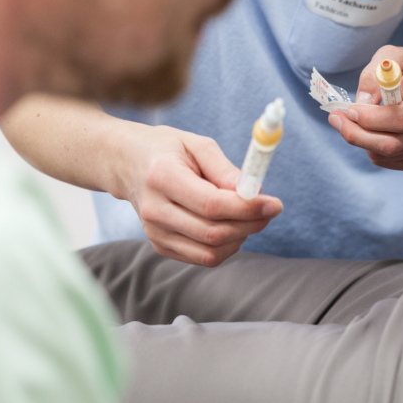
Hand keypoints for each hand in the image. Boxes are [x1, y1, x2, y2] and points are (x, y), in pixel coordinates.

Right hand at [111, 125, 282, 266]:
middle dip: (251, 224)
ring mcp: (154, 232)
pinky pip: (203, 257)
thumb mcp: (197, 145)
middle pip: (213, 232)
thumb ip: (226, 169)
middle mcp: (154, 210)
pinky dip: (226, 246)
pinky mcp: (160, 245)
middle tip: (270, 209)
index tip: (275, 204)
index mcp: (162, 177)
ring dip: (241, 237)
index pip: (211, 204)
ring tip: (250, 216)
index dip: (248, 208)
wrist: (127, 164)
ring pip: (211, 251)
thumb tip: (255, 193)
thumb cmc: (167, 149)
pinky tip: (232, 226)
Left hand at [328, 45, 402, 170]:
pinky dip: (371, 149)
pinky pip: (389, 162)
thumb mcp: (390, 57)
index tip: (349, 110)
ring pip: (387, 155)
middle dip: (358, 135)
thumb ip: (374, 74)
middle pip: (394, 144)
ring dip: (362, 140)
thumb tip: (361, 104)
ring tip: (353, 121)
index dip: (371, 119)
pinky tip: (370, 131)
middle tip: (336, 120)